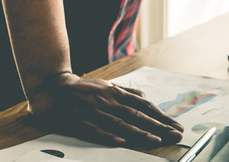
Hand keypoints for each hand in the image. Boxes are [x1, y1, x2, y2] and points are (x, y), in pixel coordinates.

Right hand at [28, 72, 183, 146]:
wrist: (52, 87)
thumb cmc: (83, 88)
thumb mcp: (107, 86)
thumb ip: (126, 92)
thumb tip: (144, 98)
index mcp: (116, 93)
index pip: (144, 106)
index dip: (161, 116)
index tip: (176, 125)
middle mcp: (109, 101)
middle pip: (137, 115)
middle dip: (158, 125)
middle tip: (176, 134)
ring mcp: (94, 111)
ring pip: (120, 123)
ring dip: (139, 132)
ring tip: (156, 140)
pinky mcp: (79, 121)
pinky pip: (95, 130)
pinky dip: (108, 135)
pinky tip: (121, 142)